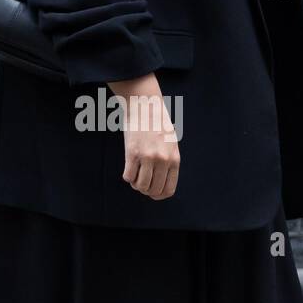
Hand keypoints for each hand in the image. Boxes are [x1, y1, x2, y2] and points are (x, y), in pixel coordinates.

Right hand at [107, 72, 179, 199]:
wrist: (145, 107)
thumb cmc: (158, 125)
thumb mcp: (171, 145)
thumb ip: (168, 163)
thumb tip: (160, 184)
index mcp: (174, 160)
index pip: (169, 190)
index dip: (159, 195)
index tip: (152, 192)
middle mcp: (163, 160)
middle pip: (154, 190)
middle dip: (146, 190)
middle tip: (141, 183)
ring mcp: (148, 157)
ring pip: (140, 186)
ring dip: (136, 184)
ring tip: (135, 175)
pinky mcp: (133, 153)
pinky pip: (128, 176)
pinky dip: (127, 176)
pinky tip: (129, 167)